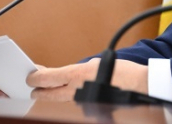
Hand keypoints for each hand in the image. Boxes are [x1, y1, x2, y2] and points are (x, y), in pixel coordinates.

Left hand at [27, 58, 148, 101]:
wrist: (139, 88)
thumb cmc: (123, 73)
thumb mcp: (97, 63)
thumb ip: (80, 70)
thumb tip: (70, 75)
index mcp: (76, 75)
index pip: (47, 78)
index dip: (36, 78)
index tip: (31, 76)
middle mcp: (76, 91)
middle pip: (49, 93)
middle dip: (40, 91)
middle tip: (34, 87)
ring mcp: (82, 102)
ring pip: (61, 99)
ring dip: (54, 95)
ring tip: (47, 91)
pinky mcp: (90, 108)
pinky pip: (74, 102)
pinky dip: (69, 98)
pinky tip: (69, 94)